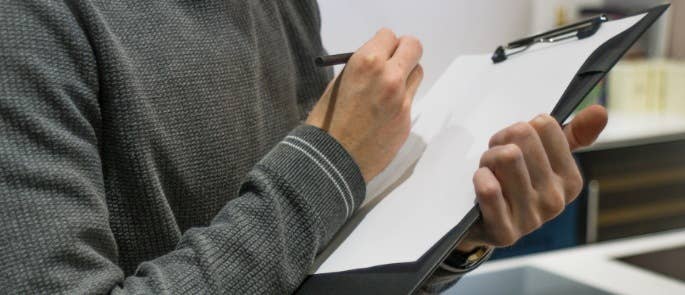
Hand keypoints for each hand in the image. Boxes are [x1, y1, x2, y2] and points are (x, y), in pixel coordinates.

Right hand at [306, 28, 423, 181]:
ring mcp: (402, 100)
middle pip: (413, 47)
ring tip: (386, 90)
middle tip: (393, 61)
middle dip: (403, 51)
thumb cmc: (326, 122)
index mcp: (367, 63)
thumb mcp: (338, 84)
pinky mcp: (407, 121)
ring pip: (416, 73)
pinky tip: (381, 115)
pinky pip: (409, 101)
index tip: (378, 52)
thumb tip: (378, 61)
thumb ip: (362, 69)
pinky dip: (399, 102)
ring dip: (405, 75)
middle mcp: (389, 77)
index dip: (382, 44)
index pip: (388, 36)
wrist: (331, 160)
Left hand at [457, 105, 607, 251]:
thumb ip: (573, 134)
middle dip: (501, 142)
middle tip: (497, 161)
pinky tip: (482, 185)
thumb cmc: (516, 182)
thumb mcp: (544, 158)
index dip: (521, 129)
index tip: (516, 146)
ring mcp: (531, 218)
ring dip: (488, 158)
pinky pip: (490, 190)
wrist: (485, 224)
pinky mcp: (504, 231)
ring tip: (489, 172)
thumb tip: (600, 110)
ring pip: (505, 157)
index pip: (544, 125)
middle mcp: (555, 201)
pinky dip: (480, 178)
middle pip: (522, 136)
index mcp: (571, 181)